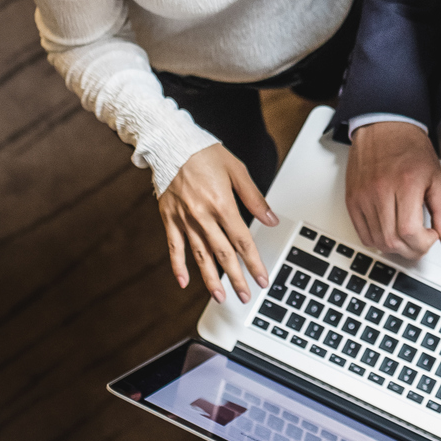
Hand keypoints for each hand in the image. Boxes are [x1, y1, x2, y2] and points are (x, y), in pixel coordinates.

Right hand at [158, 142, 277, 303]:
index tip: (262, 278)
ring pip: (200, 255)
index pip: (242, 241)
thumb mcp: (237, 170)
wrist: (172, 144)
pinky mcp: (169, 218)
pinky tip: (184, 282)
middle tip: (245, 296)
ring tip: (221, 297)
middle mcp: (203, 215)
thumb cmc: (205, 154)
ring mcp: (184, 219)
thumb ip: (254, 198)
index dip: (254, 263)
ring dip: (211, 279)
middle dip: (237, 278)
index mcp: (222, 204)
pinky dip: (178, 266)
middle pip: (223, 254)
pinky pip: (175, 247)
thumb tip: (270, 219)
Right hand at [346, 121, 440, 259]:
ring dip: (395, 247)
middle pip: (392, 241)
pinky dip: (377, 240)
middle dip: (411, 250)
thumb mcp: (436, 176)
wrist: (384, 126)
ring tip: (406, 236)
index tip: (431, 236)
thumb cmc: (410, 147)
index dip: (423, 243)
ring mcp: (363, 196)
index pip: (410, 231)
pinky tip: (389, 232)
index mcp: (406, 183)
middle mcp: (381, 190)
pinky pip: (362, 233)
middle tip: (421, 241)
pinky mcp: (352, 199)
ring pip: (376, 241)